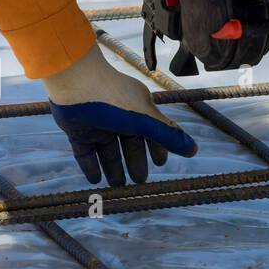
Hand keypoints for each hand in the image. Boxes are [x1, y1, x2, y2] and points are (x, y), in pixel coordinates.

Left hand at [44, 46, 197, 185]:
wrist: (75, 82)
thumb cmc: (113, 98)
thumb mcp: (144, 119)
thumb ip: (167, 136)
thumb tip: (193, 150)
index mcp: (136, 110)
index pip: (150, 133)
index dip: (156, 148)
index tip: (160, 164)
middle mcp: (118, 118)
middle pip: (129, 145)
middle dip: (135, 162)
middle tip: (139, 182)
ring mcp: (96, 124)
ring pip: (107, 151)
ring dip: (113, 168)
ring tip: (118, 186)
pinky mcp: (77, 130)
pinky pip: (85, 152)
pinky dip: (90, 166)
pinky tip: (95, 180)